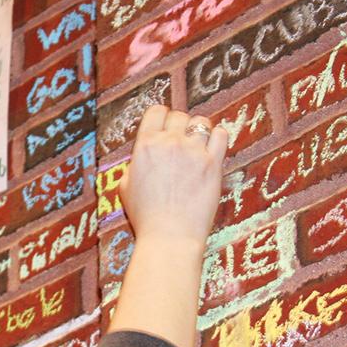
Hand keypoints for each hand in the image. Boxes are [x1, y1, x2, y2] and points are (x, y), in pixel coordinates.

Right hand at [119, 105, 227, 250]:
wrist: (169, 235)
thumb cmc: (145, 216)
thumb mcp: (125, 186)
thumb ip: (136, 163)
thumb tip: (145, 155)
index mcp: (145, 146)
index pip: (156, 111)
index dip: (161, 117)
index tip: (164, 127)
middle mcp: (169, 143)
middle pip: (179, 116)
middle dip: (179, 127)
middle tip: (179, 143)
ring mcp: (193, 151)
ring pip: (201, 122)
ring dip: (198, 132)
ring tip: (197, 147)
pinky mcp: (213, 163)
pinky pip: (221, 134)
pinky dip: (217, 137)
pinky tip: (212, 149)